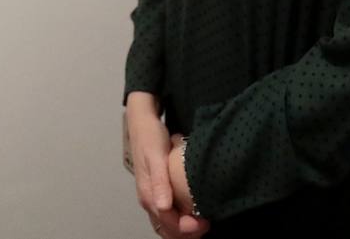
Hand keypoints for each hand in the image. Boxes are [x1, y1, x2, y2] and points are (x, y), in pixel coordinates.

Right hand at [125, 95, 208, 236]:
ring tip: (203, 221)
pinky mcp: (158, 192)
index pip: (167, 221)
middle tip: (207, 223)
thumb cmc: (150, 137)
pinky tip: (193, 215)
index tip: (203, 222)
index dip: (185, 227)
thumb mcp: (156, 156)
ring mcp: (153, 196)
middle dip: (187, 232)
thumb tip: (163, 206)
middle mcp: (150, 199)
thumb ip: (159, 181)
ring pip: (168, 224)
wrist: (142, 122)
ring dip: (184, 228)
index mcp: (148, 193)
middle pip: (167, 228)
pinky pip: (168, 215)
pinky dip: (181, 221)